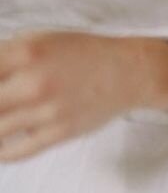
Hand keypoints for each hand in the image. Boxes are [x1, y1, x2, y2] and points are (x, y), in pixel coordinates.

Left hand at [0, 32, 166, 161]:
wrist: (129, 71)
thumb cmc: (82, 53)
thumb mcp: (40, 39)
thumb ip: (3, 56)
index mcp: (24, 51)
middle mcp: (32, 81)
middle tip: (1, 106)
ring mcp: (46, 110)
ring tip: (3, 122)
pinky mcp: (59, 132)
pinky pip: (15, 152)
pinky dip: (0, 153)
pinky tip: (0, 146)